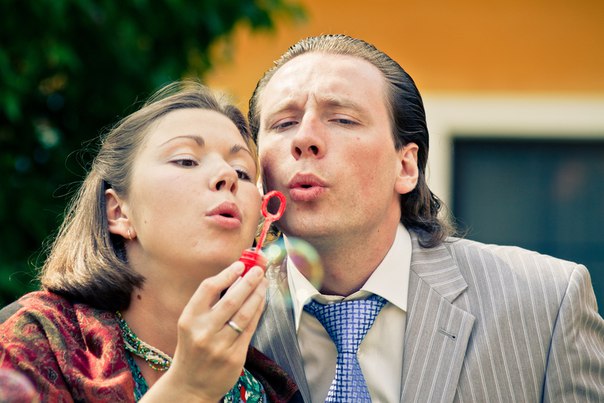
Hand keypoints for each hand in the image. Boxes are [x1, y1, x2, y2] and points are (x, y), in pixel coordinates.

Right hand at [144, 262, 266, 401]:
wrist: (190, 386)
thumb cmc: (192, 348)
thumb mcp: (191, 325)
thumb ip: (209, 303)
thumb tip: (236, 276)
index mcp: (189, 320)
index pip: (208, 288)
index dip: (227, 274)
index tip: (240, 265)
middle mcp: (203, 332)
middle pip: (232, 299)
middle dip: (249, 281)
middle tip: (259, 269)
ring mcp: (220, 346)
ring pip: (245, 314)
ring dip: (258, 294)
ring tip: (264, 282)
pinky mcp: (235, 357)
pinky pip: (251, 329)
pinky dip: (258, 312)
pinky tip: (261, 301)